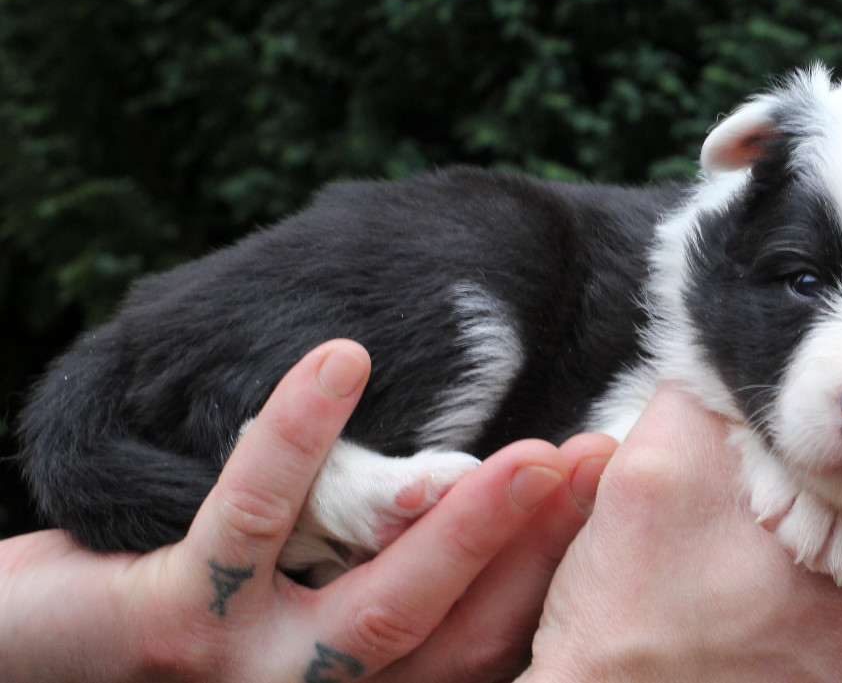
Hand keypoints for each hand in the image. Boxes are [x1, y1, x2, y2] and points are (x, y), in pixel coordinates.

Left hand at [0, 339, 616, 682]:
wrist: (10, 647)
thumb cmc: (156, 596)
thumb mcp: (285, 572)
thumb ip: (367, 542)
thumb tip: (467, 469)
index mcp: (356, 679)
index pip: (483, 635)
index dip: (555, 562)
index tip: (610, 480)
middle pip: (460, 634)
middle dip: (542, 551)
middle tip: (600, 463)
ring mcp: (251, 673)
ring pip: (383, 606)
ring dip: (463, 525)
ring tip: (528, 454)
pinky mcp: (175, 627)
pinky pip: (252, 519)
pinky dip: (300, 435)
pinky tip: (342, 361)